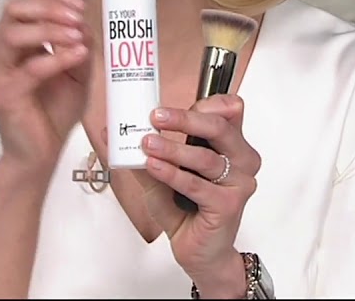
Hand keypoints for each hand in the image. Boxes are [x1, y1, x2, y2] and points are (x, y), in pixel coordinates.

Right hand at [0, 0, 91, 178]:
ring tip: (78, 36)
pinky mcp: (4, 94)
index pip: (24, 2)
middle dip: (49, 8)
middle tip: (77, 16)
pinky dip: (56, 58)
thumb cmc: (54, 112)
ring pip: (13, 34)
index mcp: (13, 42)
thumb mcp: (76, 73)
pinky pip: (29, 69)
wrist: (41, 152)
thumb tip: (86, 23)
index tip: (79, 4)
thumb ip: (79, 46)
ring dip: (50, 29)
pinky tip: (77, 55)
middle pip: (13, 9)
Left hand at [135, 94, 261, 295]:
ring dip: (172, 148)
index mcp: (231, 144)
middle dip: (184, 119)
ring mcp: (239, 183)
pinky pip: (197, 185)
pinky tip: (154, 167)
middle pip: (220, 127)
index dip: (204, 102)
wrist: (199, 252)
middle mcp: (242, 159)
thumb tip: (112, 132)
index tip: (172, 104)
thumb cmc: (185, 209)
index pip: (228, 110)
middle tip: (154, 116)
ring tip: (147, 143)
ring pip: (205, 157)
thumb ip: (146, 152)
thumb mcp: (161, 175)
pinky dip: (172, 174)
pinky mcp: (229, 205)